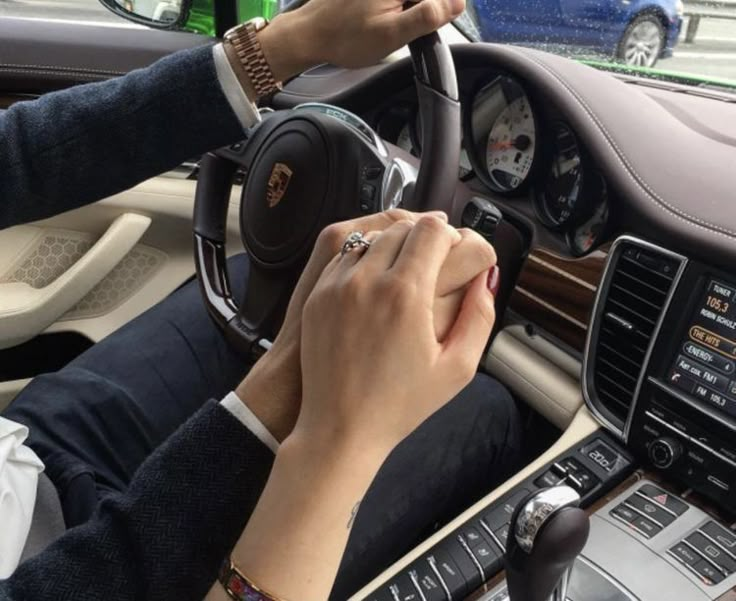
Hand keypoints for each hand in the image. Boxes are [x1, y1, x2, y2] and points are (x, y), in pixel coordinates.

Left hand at [220, 215, 494, 600]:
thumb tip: (487, 278)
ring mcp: (337, 285)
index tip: (454, 255)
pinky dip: (364, 259)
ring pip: (372, 236)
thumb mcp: (457, 368)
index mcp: (406, 294)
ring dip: (393, 245)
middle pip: (403, 226)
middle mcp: (367, 280)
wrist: (340, 428)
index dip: (450, 235)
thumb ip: (480, 316)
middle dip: (423, 237)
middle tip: (433, 265)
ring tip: (404, 275)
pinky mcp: (317, 295)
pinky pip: (345, 256)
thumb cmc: (399, 404)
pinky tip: (375, 286)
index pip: (432, 229)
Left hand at [260, 0, 465, 79]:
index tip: (432, 23)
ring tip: (389, 22)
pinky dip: (399, 9)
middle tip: (403, 26)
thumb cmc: (346, 38)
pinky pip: (396, 2)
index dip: (442, 7)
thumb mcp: (392, 34)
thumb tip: (458, 3)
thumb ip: (427, 16)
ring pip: (411, 0)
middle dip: (423, 8)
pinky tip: (378, 19)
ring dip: (411, 9)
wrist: (310, 34)